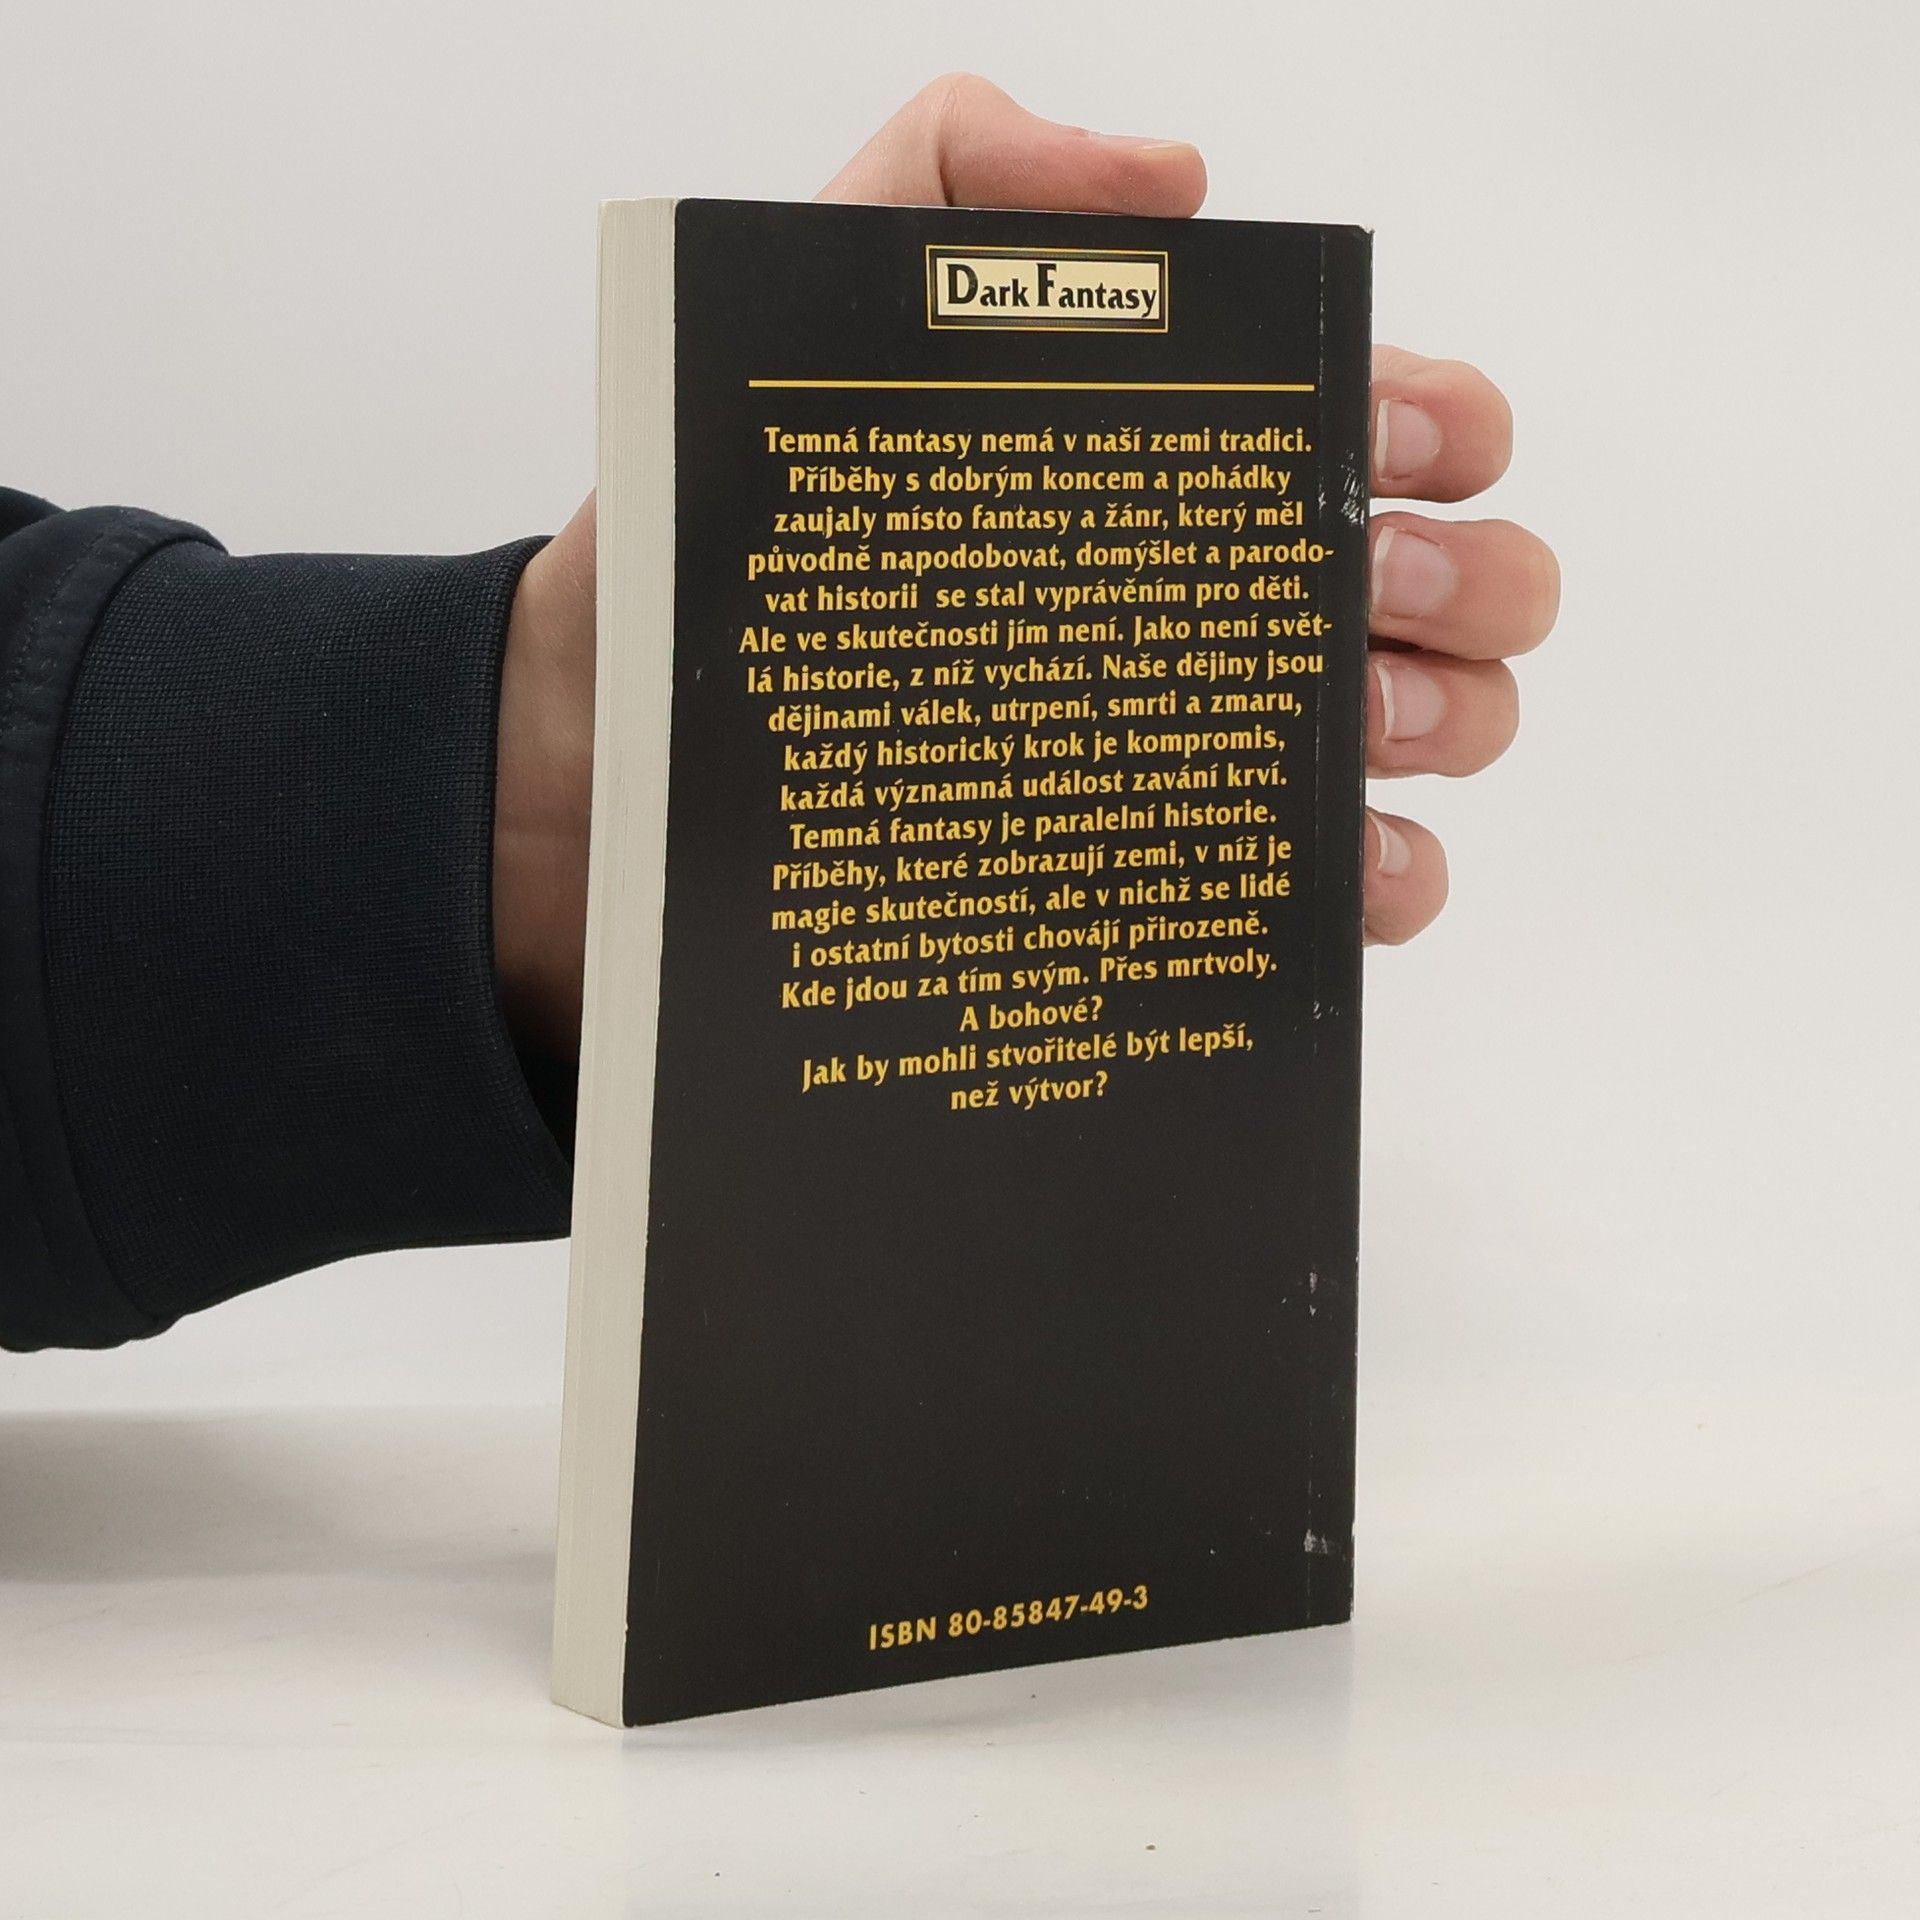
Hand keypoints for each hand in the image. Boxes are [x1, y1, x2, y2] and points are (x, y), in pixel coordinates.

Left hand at [493, 74, 1556, 1059]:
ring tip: (1352, 721)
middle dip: (1457, 577)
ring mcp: (1189, 748)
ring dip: (1444, 719)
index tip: (1411, 441)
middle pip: (1436, 580)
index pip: (1368, 420)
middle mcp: (1197, 603)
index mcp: (1158, 464)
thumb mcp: (808, 310)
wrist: (608, 754)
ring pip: (1419, 731)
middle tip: (1365, 589)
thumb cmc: (707, 544)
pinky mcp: (1150, 880)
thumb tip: (1174, 180)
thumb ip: (961, 179)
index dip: (1435, 419)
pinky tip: (1342, 862)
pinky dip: (1382, 879)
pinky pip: (1326, 895)